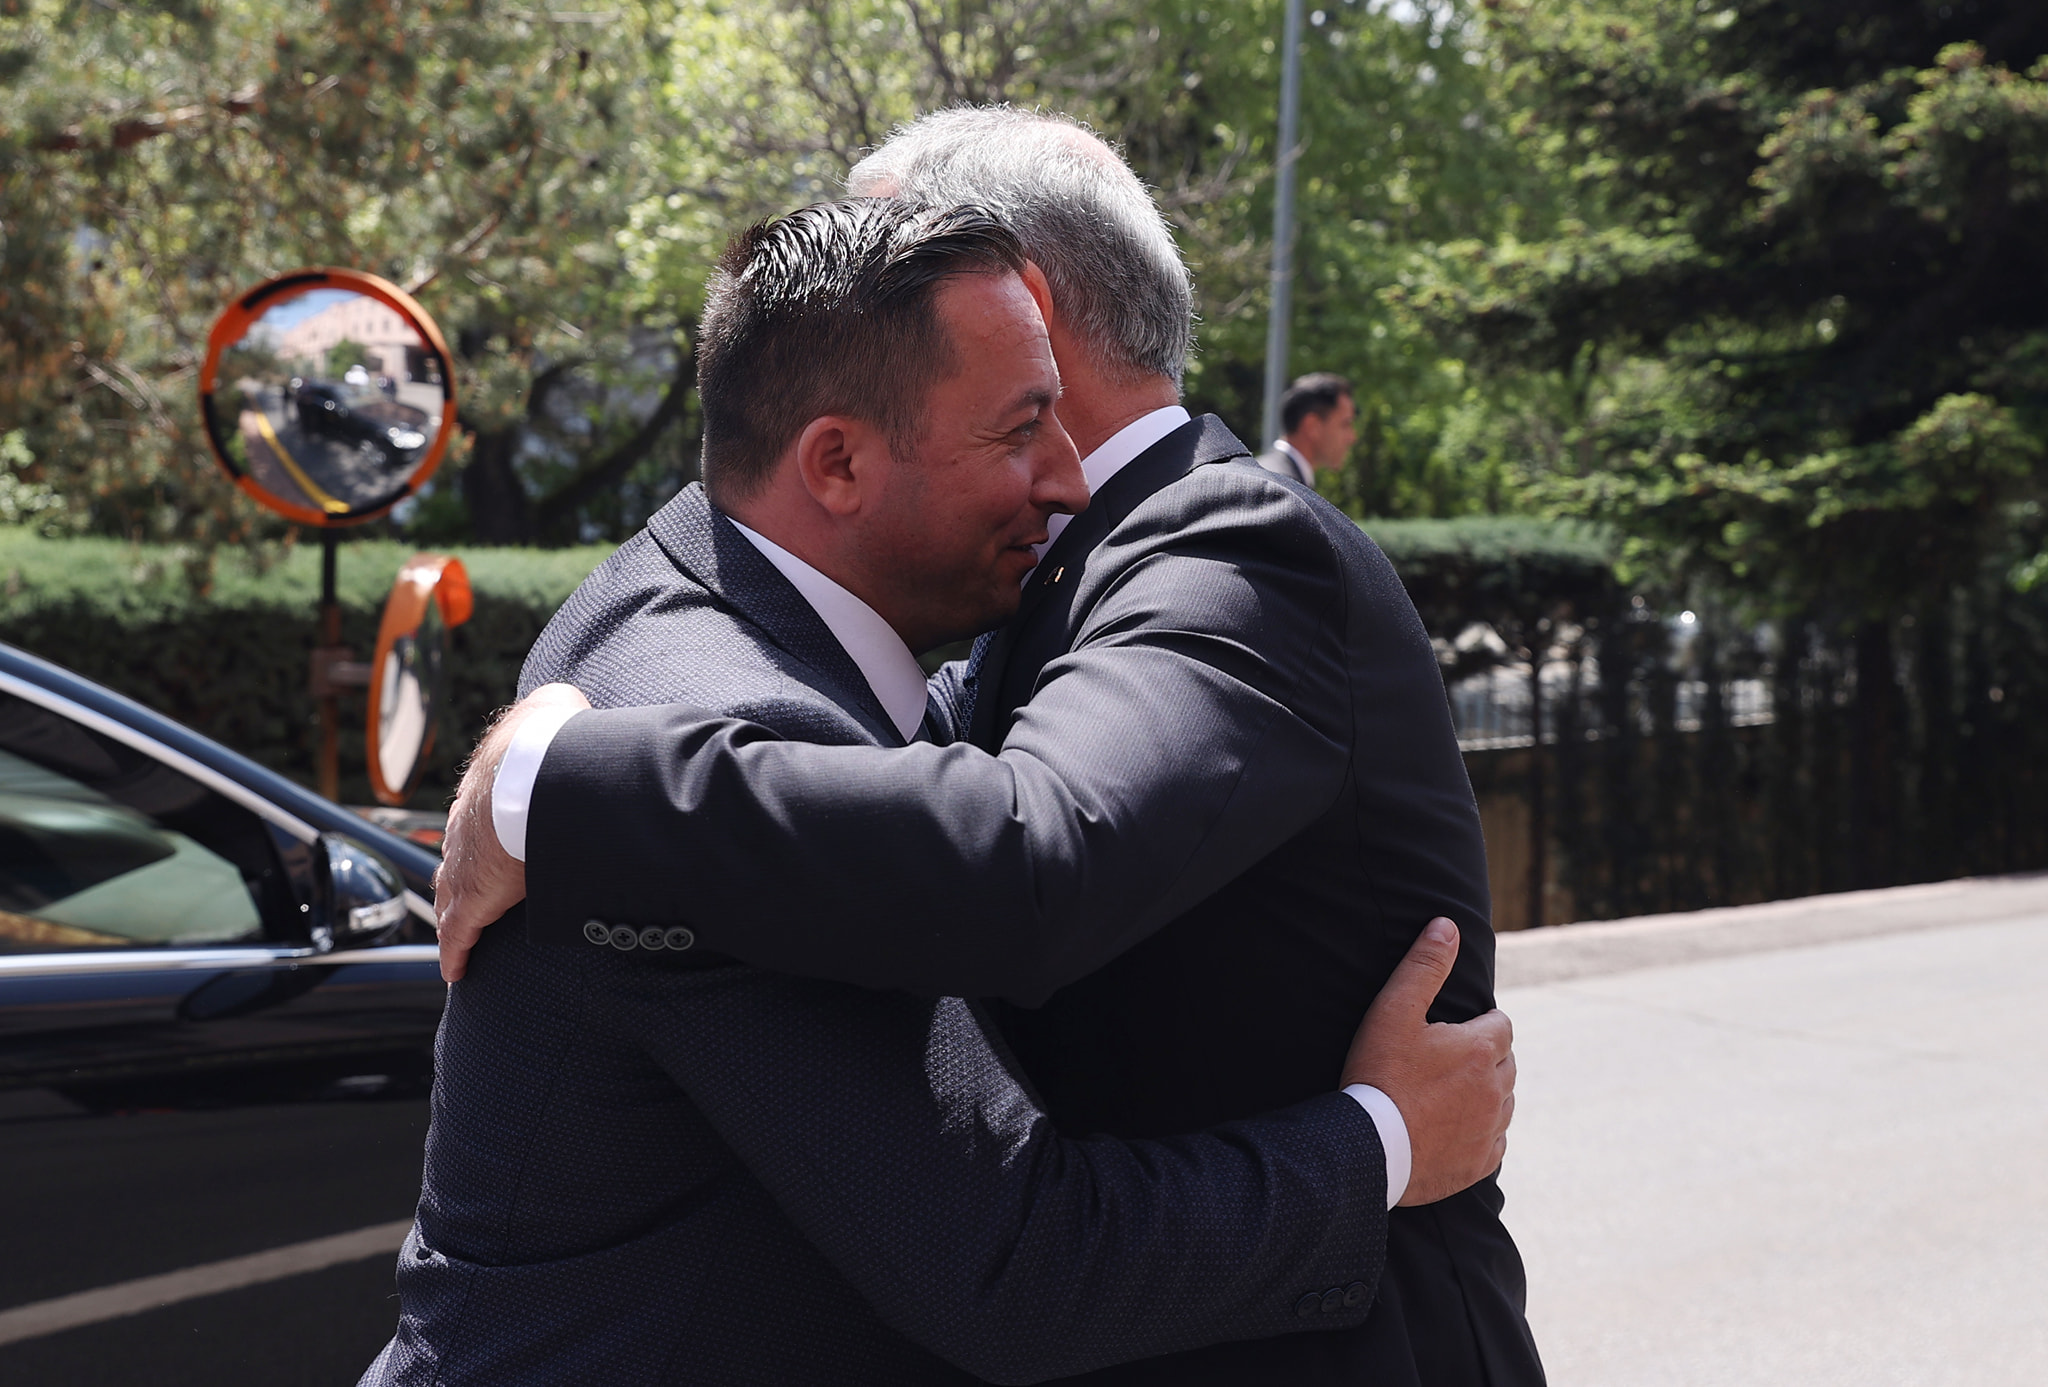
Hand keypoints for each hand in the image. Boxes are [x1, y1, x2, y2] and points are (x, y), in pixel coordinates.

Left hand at [434, 682, 590, 981]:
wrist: (534, 767)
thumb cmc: (549, 738)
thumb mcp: (556, 711)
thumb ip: (559, 712)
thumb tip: (573, 706)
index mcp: (485, 791)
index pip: (475, 821)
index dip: (480, 839)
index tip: (489, 851)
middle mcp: (465, 829)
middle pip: (455, 862)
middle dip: (459, 881)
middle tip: (465, 900)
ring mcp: (465, 864)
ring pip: (451, 898)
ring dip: (454, 916)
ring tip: (459, 937)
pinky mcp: (473, 898)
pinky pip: (458, 934)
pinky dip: (455, 952)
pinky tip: (455, 970)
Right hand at [1341, 917, 1515, 1206]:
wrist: (1369, 1146)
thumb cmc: (1378, 1074)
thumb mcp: (1393, 1011)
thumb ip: (1424, 966)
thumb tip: (1446, 925)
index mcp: (1480, 1048)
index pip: (1501, 1024)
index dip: (1479, 1023)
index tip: (1454, 1030)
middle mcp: (1496, 1088)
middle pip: (1505, 1061)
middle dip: (1484, 1056)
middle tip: (1445, 1060)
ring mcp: (1491, 1127)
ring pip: (1503, 1100)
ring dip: (1485, 1093)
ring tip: (1447, 1093)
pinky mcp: (1482, 1161)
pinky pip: (1495, 1140)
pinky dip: (1480, 1131)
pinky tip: (1452, 1128)